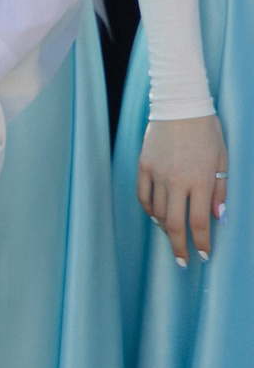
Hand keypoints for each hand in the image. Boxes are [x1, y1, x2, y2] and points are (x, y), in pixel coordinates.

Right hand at [137, 115, 227, 266]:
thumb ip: (220, 192)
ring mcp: (157, 173)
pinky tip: (156, 215)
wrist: (179, 106)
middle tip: (183, 261)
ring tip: (173, 235)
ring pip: (157, 211)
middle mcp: (176, 180)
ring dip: (166, 227)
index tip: (203, 256)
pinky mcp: (143, 165)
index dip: (201, 243)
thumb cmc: (207, 132)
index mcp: (200, 181)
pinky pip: (143, 195)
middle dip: (179, 246)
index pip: (199, 222)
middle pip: (174, 224)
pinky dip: (149, 209)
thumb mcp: (223, 161)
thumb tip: (217, 218)